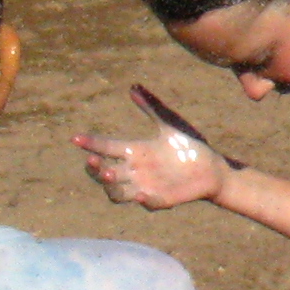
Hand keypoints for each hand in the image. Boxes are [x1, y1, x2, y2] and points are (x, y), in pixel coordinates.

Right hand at [74, 89, 227, 210]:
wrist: (214, 168)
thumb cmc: (190, 145)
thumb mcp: (170, 124)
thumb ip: (152, 107)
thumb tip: (133, 86)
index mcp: (135, 151)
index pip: (107, 147)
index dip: (91, 143)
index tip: (75, 138)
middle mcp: (136, 172)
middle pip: (105, 173)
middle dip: (96, 169)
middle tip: (92, 160)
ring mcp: (147, 187)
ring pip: (118, 193)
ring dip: (111, 186)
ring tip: (109, 173)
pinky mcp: (164, 199)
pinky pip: (151, 203)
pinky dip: (146, 200)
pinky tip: (142, 195)